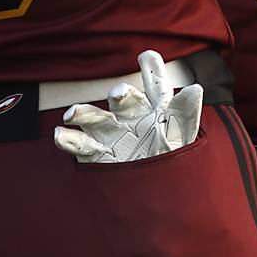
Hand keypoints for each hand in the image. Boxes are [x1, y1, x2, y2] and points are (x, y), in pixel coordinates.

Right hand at [53, 50, 202, 162]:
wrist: (154, 199)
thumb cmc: (170, 162)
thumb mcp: (181, 137)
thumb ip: (186, 113)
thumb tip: (196, 88)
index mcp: (155, 110)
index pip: (156, 87)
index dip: (153, 71)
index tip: (147, 56)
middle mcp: (130, 116)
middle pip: (122, 99)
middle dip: (118, 95)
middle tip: (119, 96)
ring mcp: (110, 134)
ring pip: (93, 116)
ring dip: (82, 112)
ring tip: (73, 114)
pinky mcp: (95, 153)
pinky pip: (78, 143)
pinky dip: (67, 138)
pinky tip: (60, 133)